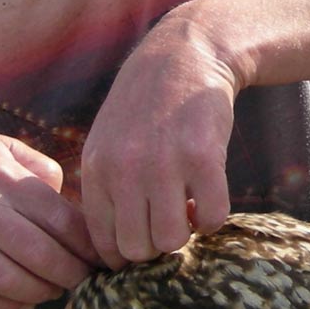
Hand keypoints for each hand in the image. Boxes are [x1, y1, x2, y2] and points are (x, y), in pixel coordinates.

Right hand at [0, 132, 96, 308]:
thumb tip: (73, 205)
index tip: (98, 258)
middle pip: (40, 255)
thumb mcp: (1, 148)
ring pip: (10, 282)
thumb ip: (41, 169)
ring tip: (51, 292)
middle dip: (70, 276)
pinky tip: (22, 304)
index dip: (86, 246)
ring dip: (40, 294)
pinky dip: (6, 307)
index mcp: (2, 177)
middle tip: (81, 282)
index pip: (60, 220)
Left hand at [74, 14, 238, 266]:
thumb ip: (106, 190)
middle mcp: (125, 170)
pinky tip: (208, 193)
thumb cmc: (146, 105)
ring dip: (186, 232)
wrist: (185, 54)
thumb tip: (114, 252)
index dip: (127, 254)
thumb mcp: (107, 142)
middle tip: (168, 220)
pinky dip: (213, 217)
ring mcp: (164, 164)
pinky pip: (211, 218)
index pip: (103, 244)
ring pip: (173, 241)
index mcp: (96, 169)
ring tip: (188, 206)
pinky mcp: (204, 157)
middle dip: (156, 245)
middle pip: (138, 250)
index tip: (144, 240)